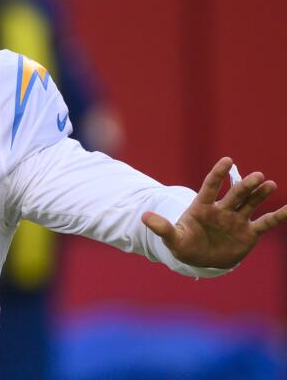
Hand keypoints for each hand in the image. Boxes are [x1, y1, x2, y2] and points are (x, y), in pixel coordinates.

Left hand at [142, 157, 284, 268]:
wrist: (199, 259)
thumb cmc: (184, 244)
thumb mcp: (173, 238)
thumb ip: (162, 227)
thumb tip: (144, 218)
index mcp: (202, 207)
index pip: (210, 186)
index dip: (218, 174)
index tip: (227, 160)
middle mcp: (222, 210)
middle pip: (234, 194)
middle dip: (245, 185)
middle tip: (257, 176)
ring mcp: (236, 220)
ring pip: (250, 203)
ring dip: (259, 194)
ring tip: (269, 184)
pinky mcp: (248, 233)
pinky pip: (265, 223)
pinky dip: (278, 216)